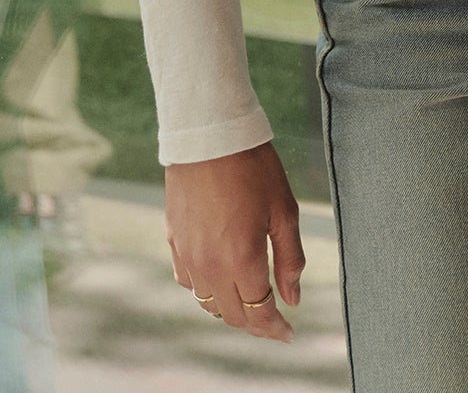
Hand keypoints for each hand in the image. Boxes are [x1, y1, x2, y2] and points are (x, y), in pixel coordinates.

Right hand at [165, 140, 304, 343]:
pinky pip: (187, 280)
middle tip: (274, 321)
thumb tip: (293, 298)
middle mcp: (210, 265)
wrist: (208, 134)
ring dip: (230, 308)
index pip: (258, 312)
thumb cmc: (253, 167)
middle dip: (255, 323)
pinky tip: (218, 276)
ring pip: (207, 302)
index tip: (288, 334)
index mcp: (241, 259)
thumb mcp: (284, 209)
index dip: (274, 328)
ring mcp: (187, 255)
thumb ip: (290, 258)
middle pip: (232, 314)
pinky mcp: (173, 240)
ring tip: (249, 300)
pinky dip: (205, 288)